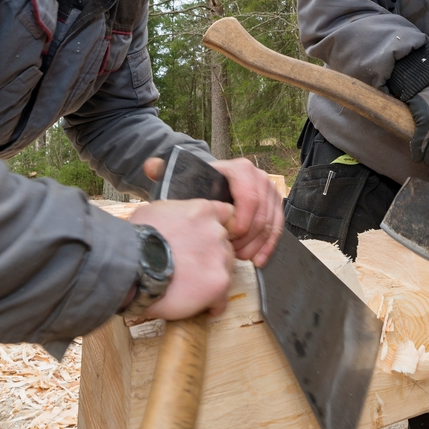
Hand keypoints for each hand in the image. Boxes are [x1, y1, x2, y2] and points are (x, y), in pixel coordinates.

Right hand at [128, 198, 235, 318]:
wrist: (132, 264)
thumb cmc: (137, 238)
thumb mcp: (156, 211)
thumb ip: (177, 213)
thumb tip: (175, 222)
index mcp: (203, 211)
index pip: (226, 215)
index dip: (217, 228)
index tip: (208, 239)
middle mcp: (216, 232)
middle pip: (226, 245)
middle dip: (213, 255)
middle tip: (194, 266)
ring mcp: (220, 258)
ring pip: (226, 270)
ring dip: (213, 277)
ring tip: (194, 288)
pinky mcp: (218, 283)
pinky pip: (222, 297)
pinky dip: (213, 303)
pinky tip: (201, 305)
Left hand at [142, 156, 283, 266]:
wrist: (209, 186)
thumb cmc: (194, 185)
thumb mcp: (180, 178)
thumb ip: (163, 171)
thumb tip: (151, 166)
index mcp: (239, 169)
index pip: (249, 195)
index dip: (241, 218)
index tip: (227, 236)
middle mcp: (259, 177)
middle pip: (261, 212)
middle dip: (247, 236)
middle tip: (230, 252)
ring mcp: (269, 193)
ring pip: (270, 223)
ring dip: (256, 244)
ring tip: (238, 257)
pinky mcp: (274, 208)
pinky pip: (277, 229)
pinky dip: (268, 246)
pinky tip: (257, 261)